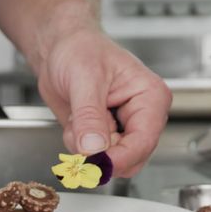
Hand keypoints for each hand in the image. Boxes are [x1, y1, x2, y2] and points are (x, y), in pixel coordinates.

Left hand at [36, 28, 171, 177]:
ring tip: (76, 117)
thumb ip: (89, 116)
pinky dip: (78, 147)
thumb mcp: (84, 78)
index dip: (119, 157)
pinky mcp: (107, 137)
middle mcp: (143, 116)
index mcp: (150, 96)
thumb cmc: (79, 49)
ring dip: (86, 149)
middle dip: (100, 152)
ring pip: (112, 162)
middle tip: (77, 132)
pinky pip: (95, 158)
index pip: (144, 141)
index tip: (94, 162)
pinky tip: (75, 122)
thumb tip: (93, 148)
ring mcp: (125, 128)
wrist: (59, 48)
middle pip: (132, 158)